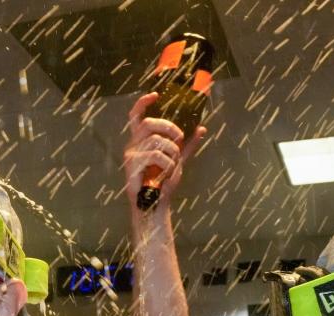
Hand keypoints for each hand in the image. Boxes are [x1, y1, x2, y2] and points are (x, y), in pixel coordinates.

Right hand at [122, 92, 205, 209]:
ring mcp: (131, 154)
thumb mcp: (178, 160)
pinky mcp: (132, 165)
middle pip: (149, 123)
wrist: (156, 203)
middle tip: (180, 138)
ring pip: (156, 141)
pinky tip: (167, 172)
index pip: (136, 116)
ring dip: (171, 151)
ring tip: (173, 163)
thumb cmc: (163, 182)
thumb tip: (201, 129)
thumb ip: (188, 145)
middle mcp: (133, 144)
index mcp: (141, 140)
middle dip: (169, 128)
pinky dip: (167, 163)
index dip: (143, 103)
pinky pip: (155, 155)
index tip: (156, 95)